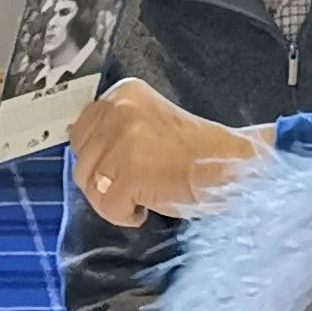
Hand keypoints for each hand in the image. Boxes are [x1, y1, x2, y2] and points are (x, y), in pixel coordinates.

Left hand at [70, 79, 271, 228]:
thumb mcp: (150, 125)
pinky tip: (146, 208)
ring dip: (112, 201)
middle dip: (102, 183)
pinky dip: (125, 216)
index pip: (81, 130)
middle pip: (83, 162)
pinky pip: (108, 207)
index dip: (96, 159)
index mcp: (124, 94)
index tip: (116, 171)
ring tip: (141, 197)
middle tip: (130, 189)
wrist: (230, 165)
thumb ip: (117, 131)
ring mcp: (123, 141)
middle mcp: (120, 111)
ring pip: (91, 186)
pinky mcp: (130, 172)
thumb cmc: (195, 153)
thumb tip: (85, 157)